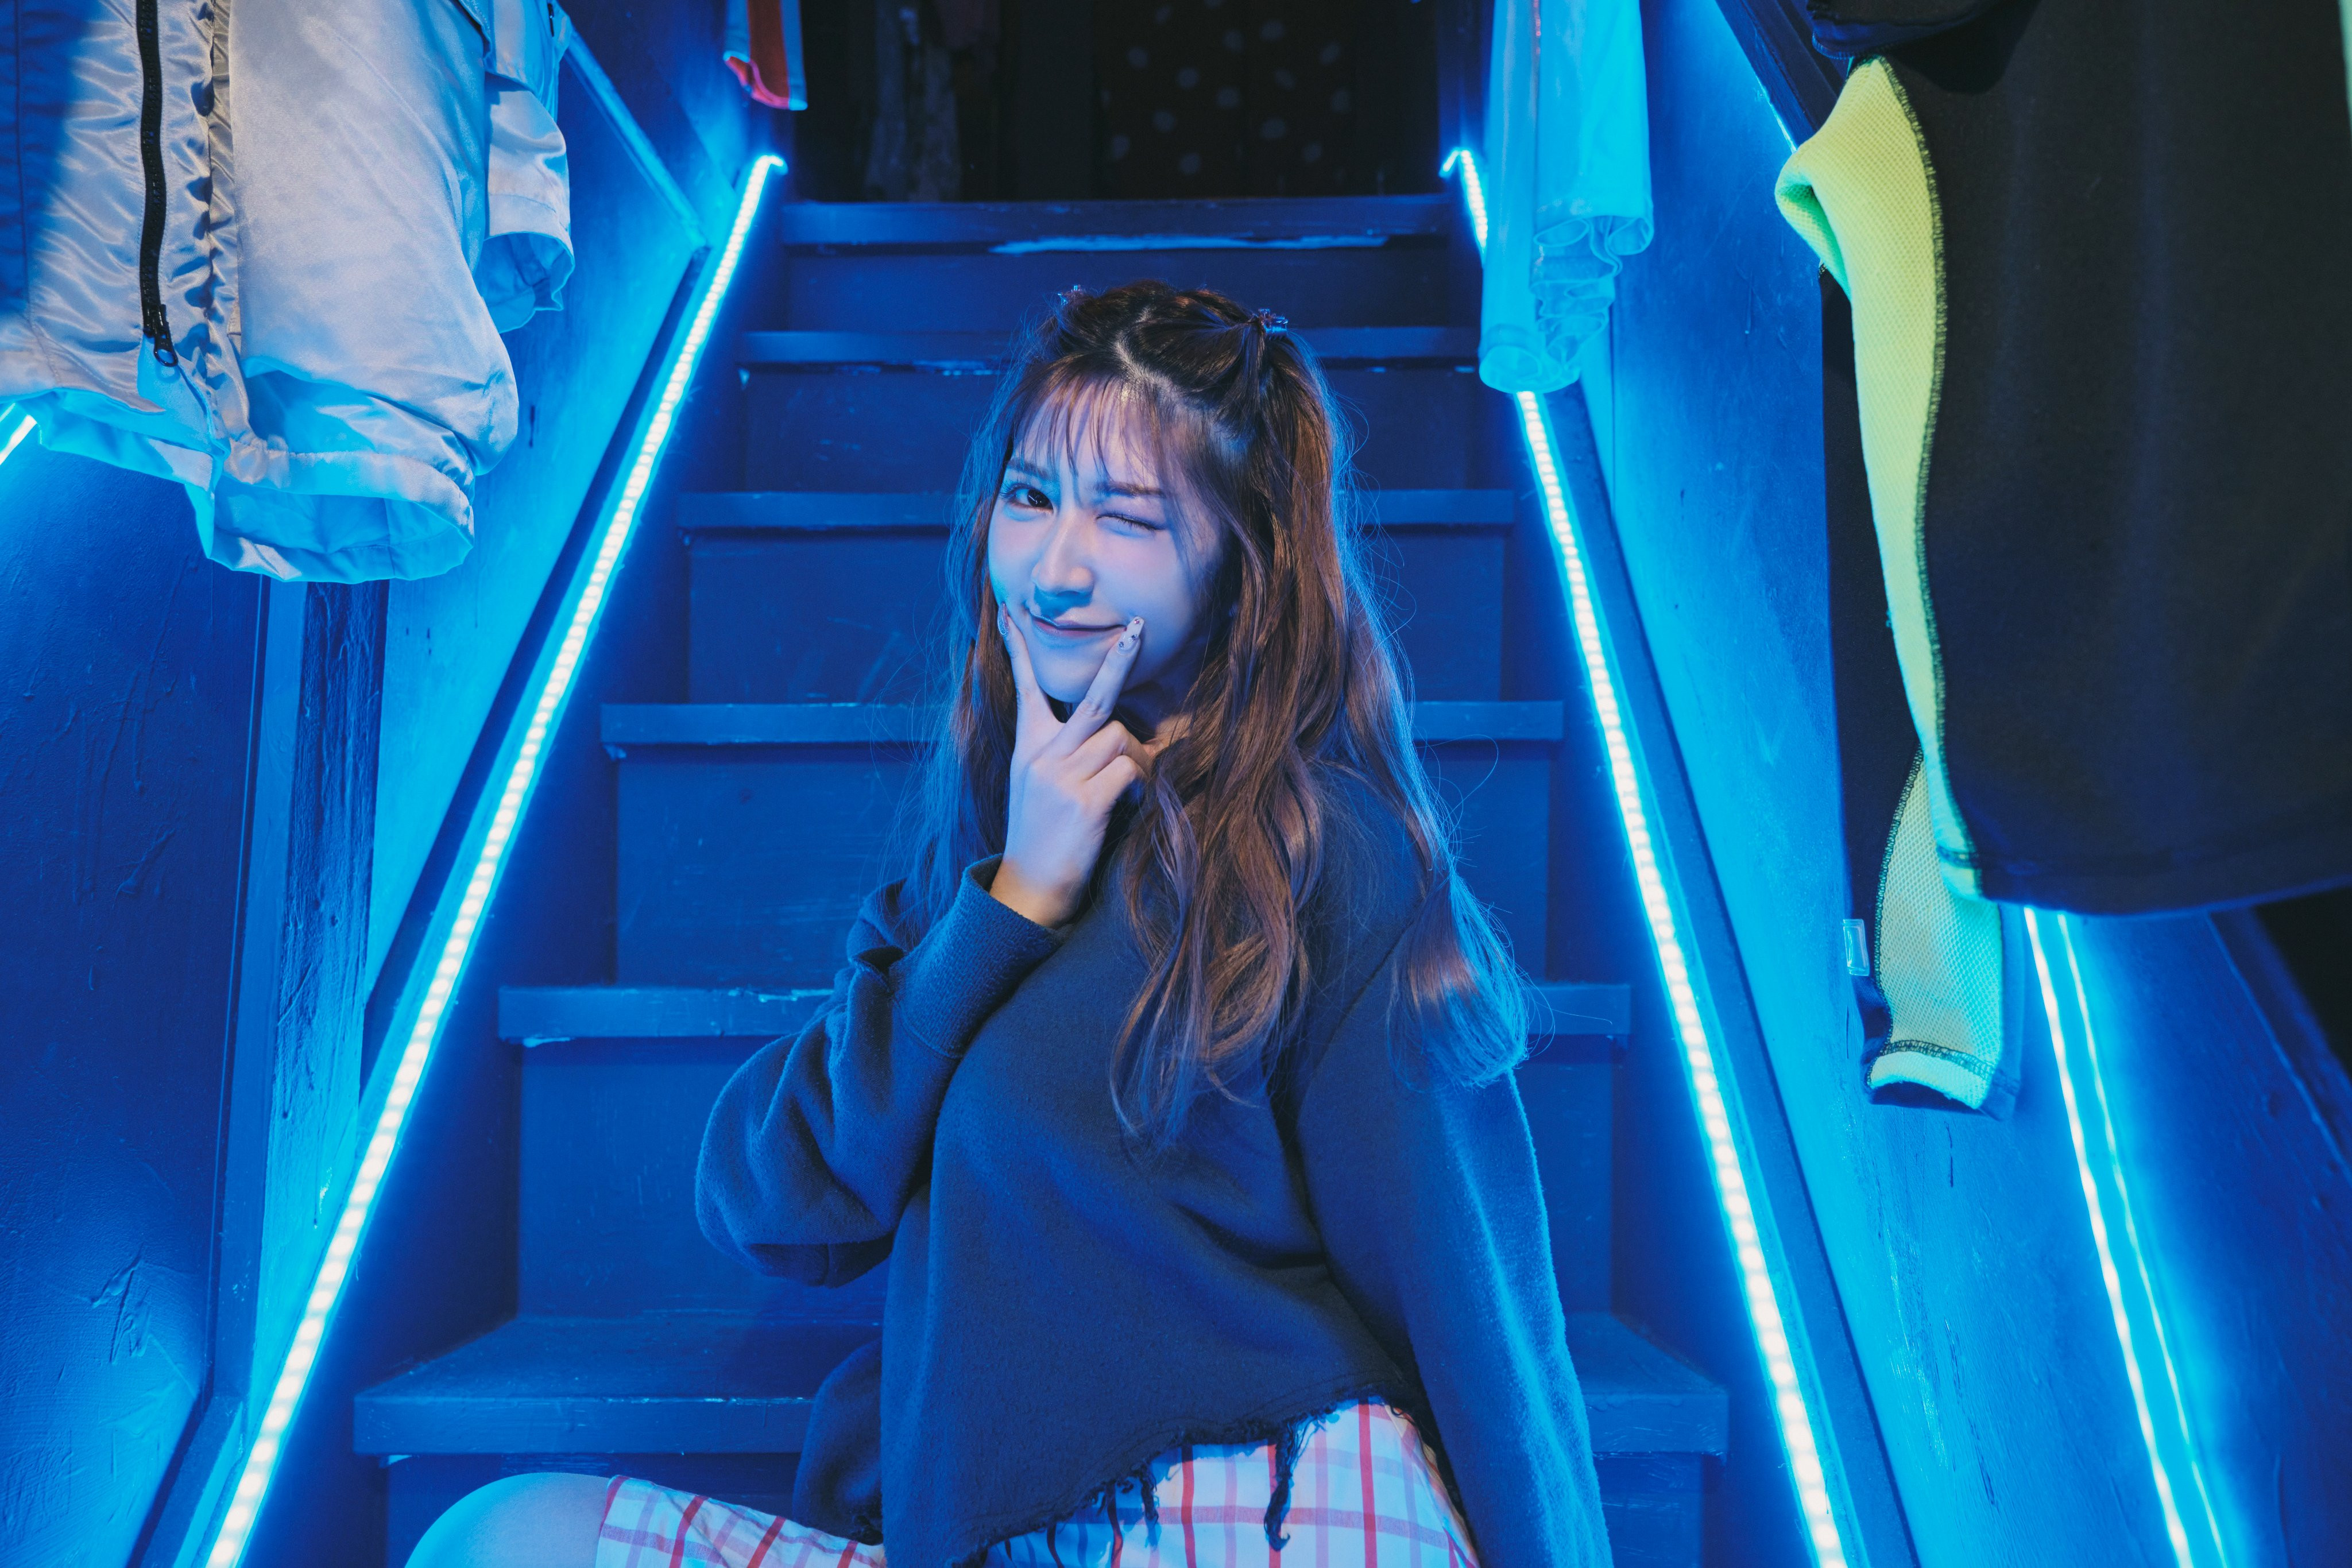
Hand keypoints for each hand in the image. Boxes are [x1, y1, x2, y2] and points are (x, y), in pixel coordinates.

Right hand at [989, 603, 1159, 928]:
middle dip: (1117, 660)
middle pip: (1089, 698)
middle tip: (1137, 627)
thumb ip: (1062, 753)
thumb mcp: (1038, 787)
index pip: (1026, 689)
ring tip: (1132, 786)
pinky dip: (1140, 782)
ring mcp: (1061, 778)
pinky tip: (1130, 802)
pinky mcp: (1083, 803)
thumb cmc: (1043, 837)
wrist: (1028, 891)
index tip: (1012, 612)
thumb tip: (1110, 728)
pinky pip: (1129, 770)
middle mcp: (1042, 757)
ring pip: (1120, 735)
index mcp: (1028, 749)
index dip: (1019, 649)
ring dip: (1139, 756)